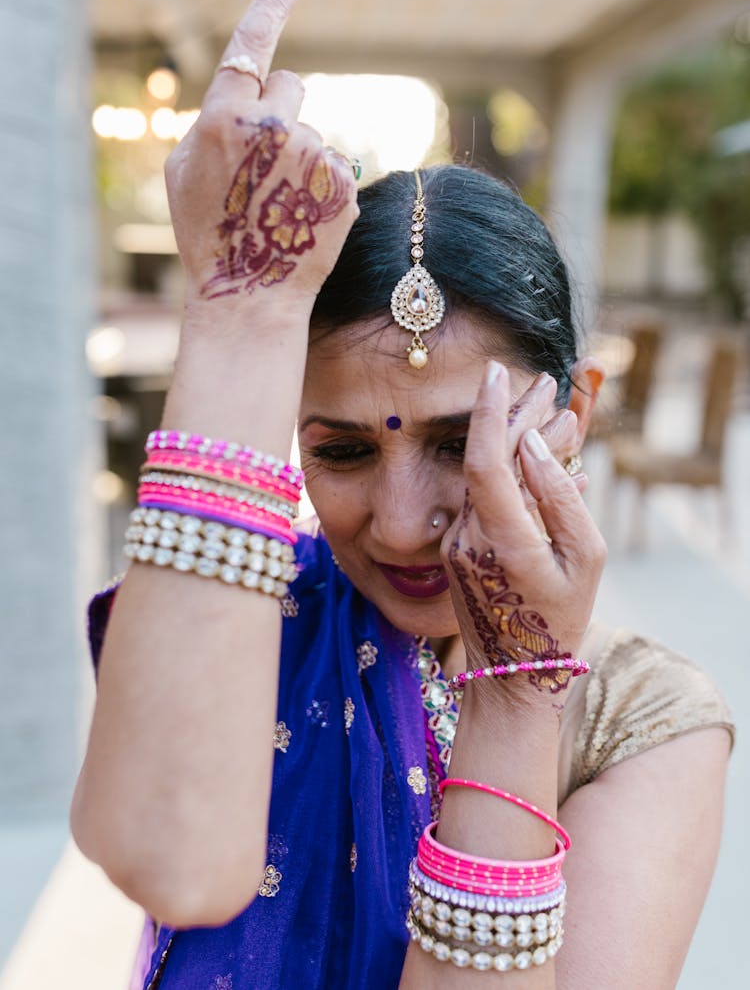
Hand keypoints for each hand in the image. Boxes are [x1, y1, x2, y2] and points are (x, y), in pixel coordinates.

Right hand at [164, 0, 358, 315]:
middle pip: (291, 86)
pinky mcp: (343, 183)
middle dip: (280, 112)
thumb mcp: (184, 170)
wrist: (249, 293)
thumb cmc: (207, 231)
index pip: (253, 47)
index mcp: (224, 118)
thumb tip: (243, 95)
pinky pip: (334, 164)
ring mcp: (313, 155)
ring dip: (300, 156)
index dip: (272, 6)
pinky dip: (322, 185)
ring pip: (313, 130)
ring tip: (278, 203)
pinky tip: (302, 216)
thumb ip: (211, 121)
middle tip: (263, 164)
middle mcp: (273, 127)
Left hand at [443, 362, 605, 704]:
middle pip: (485, 458)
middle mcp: (469, 535)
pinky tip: (537, 456)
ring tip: (550, 412)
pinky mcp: (455, 544)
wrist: (512, 672)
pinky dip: (508, 472)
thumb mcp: (585, 560)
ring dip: (514, 441)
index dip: (489, 412)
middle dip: (514, 414)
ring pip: (483, 475)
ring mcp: (456, 540)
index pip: (485, 461)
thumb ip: (561, 498)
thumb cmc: (560, 619)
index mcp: (502, 539)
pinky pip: (482, 496)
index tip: (497, 372)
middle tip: (545, 384)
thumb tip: (533, 444)